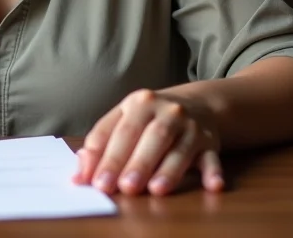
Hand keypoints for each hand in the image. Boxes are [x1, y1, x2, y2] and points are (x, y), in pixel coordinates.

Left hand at [73, 88, 223, 195]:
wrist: (195, 104)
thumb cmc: (150, 117)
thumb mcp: (124, 119)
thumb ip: (101, 142)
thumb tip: (80, 172)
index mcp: (138, 103)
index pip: (119, 130)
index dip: (106, 156)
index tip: (94, 181)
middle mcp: (165, 111)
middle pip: (150, 137)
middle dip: (135, 163)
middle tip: (122, 187)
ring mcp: (190, 126)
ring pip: (179, 148)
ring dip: (168, 170)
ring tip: (155, 190)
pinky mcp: (210, 142)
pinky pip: (212, 158)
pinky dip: (212, 172)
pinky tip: (212, 185)